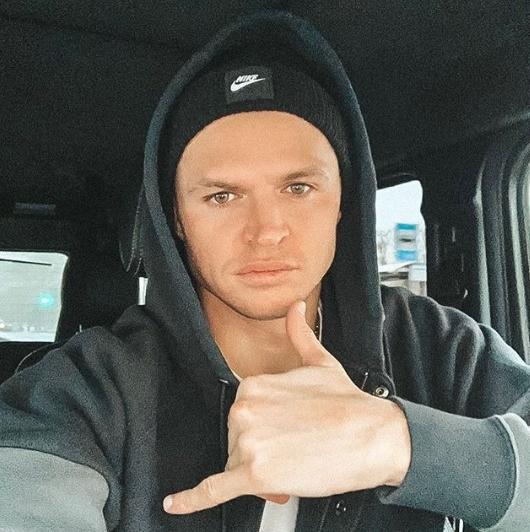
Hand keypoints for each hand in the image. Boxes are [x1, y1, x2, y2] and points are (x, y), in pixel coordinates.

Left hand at [163, 300, 410, 513]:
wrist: (373, 434)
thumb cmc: (348, 402)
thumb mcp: (319, 360)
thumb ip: (299, 333)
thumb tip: (296, 307)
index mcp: (253, 386)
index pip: (243, 418)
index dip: (264, 432)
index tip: (286, 435)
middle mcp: (244, 411)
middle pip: (237, 443)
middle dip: (263, 454)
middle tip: (297, 453)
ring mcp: (248, 442)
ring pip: (237, 467)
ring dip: (260, 475)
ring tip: (296, 468)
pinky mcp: (254, 474)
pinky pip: (213, 490)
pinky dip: (191, 500)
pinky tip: (176, 504)